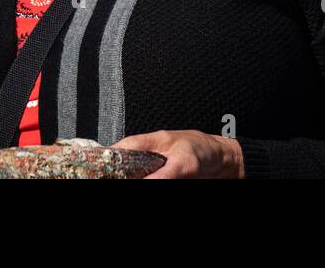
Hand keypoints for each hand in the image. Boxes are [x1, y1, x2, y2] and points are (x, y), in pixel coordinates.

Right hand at [110, 130, 244, 178]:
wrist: (224, 162)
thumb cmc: (206, 151)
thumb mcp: (185, 163)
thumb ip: (163, 175)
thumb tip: (144, 182)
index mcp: (151, 142)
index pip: (121, 148)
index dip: (108, 158)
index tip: (99, 170)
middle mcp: (149, 155)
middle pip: (124, 166)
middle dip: (117, 173)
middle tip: (108, 179)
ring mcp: (154, 168)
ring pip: (134, 175)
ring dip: (128, 177)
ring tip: (117, 180)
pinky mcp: (161, 178)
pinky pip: (146, 179)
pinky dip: (141, 179)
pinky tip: (136, 182)